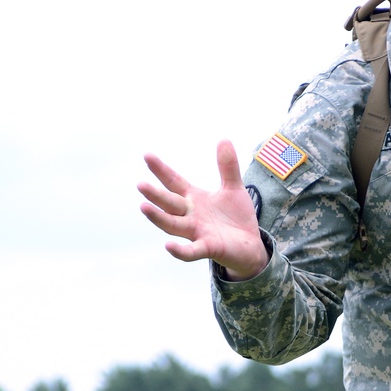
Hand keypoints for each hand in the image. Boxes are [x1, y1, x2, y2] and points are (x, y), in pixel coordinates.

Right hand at [138, 140, 268, 280]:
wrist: (250, 245)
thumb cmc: (236, 218)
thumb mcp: (233, 188)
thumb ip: (227, 167)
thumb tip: (223, 139)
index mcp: (194, 199)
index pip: (174, 182)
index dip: (161, 170)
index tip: (147, 156)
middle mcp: (191, 215)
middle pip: (169, 203)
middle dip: (155, 195)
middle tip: (140, 185)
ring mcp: (197, 232)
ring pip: (173, 225)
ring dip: (159, 218)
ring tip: (144, 208)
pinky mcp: (208, 248)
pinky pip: (191, 251)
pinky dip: (180, 250)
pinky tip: (168, 246)